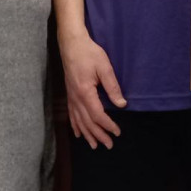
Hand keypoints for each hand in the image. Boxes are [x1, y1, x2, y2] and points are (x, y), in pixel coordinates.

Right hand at [59, 33, 125, 148]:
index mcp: (85, 92)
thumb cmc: (89, 54)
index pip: (97, 115)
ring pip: (79, 121)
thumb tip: (122, 104)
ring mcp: (71, 97)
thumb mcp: (104, 67)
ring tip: (95, 146)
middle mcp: (76, 98)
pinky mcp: (69, 95)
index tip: (117, 132)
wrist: (72, 45)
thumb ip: (113, 87)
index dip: (108, 125)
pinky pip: (71, 115)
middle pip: (88, 122)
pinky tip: (79, 134)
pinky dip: (76, 126)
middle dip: (99, 135)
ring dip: (88, 134)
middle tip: (109, 145)